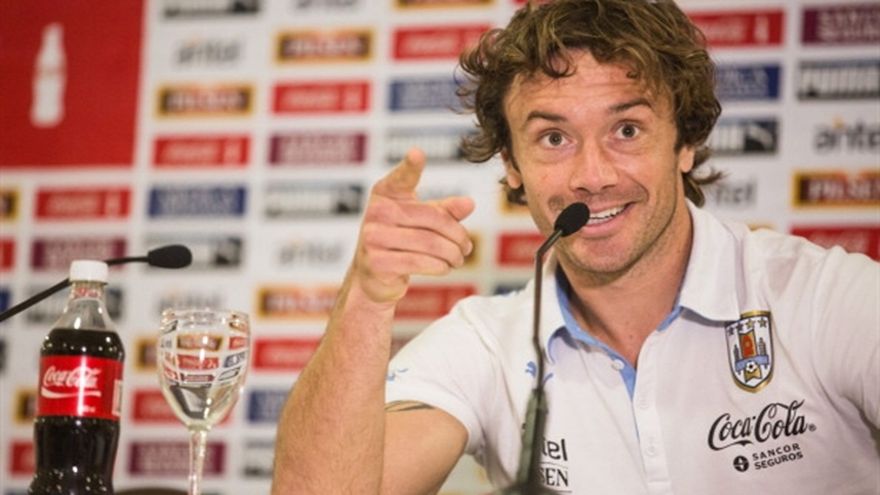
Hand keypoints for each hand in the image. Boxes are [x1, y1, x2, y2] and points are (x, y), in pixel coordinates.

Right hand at [351, 148, 474, 304]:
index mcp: (386, 193)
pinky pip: (419, 262)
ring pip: (429, 243)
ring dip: (452, 254)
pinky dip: (440, 266)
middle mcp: (376, 212)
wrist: (373, 275)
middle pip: (432, 219)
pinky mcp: (377, 262)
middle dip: (457, 235)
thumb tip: (469, 203)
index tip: (417, 153)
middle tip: (467, 246)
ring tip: (460, 258)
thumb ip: (444, 210)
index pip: (401, 178)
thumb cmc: (401, 239)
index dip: (410, 166)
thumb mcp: (421, 220)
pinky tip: (446, 267)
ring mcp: (373, 237)